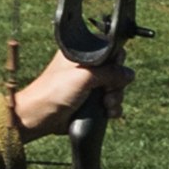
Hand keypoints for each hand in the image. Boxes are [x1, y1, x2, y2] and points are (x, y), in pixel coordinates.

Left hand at [11, 50, 133, 141]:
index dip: (116, 62)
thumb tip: (129, 74)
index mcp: (82, 54)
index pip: (110, 51)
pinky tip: (107, 113)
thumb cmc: (54, 92)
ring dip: (115, 98)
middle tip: (107, 93)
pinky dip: (112, 109)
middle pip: (116, 72)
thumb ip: (109, 73)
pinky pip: (110, 103)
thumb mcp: (84, 77)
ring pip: (115, 89)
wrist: (39, 117)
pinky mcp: (90, 103)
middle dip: (117, 85)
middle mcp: (87, 68)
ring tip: (105, 106)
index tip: (113, 73)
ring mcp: (89, 86)